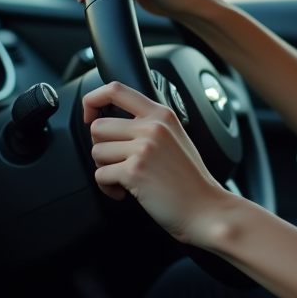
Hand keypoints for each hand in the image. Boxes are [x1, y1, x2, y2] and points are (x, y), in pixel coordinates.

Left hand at [83, 81, 230, 244]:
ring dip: (105, 169)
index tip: (91, 115)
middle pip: (98, 126)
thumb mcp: (176, 138)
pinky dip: (108, 187)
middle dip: (101, 147)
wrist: (205, 208)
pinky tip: (125, 192)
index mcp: (161, 114)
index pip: (115, 89)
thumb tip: (113, 126)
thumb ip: (150, 125)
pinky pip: (100, 175)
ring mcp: (144, 148)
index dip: (93, 100)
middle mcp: (152, 127)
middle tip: (117, 162)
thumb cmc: (190, 180)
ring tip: (124, 179)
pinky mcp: (134, 171)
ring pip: (97, 151)